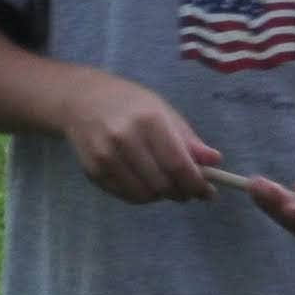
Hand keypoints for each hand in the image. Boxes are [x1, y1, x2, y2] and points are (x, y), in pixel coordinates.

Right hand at [49, 68, 218, 203]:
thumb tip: (214, 161)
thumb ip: (188, 139)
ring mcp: (105, 157)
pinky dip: (141, 195)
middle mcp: (124, 139)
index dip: (196, 184)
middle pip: (162, 184)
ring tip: (164, 184)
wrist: (79, 99)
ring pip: (144, 195)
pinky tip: (144, 182)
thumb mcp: (162, 111)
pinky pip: (125, 195)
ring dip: (160, 196)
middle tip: (188, 191)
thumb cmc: (128, 102)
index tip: (207, 192)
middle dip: (181, 193)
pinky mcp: (92, 171)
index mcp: (148, 120)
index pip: (177, 165)